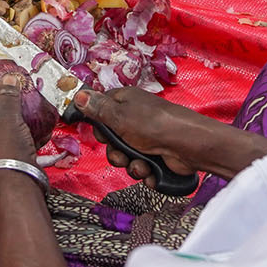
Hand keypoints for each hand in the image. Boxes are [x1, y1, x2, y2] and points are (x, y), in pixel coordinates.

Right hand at [73, 87, 266, 181]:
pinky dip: (145, 172)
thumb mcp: (119, 116)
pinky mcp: (156, 156)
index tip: (101, 133)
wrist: (188, 146)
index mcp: (125, 102)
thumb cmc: (154, 125)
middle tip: (124, 154)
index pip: (100, 111)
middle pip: (111, 140)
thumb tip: (78, 93)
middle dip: (116, 153)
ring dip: (131, 166)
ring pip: (125, 158)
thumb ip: (97, 108)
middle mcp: (134, 119)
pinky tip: (153, 170)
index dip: (99, 126)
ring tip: (143, 165)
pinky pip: (141, 168)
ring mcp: (146, 139)